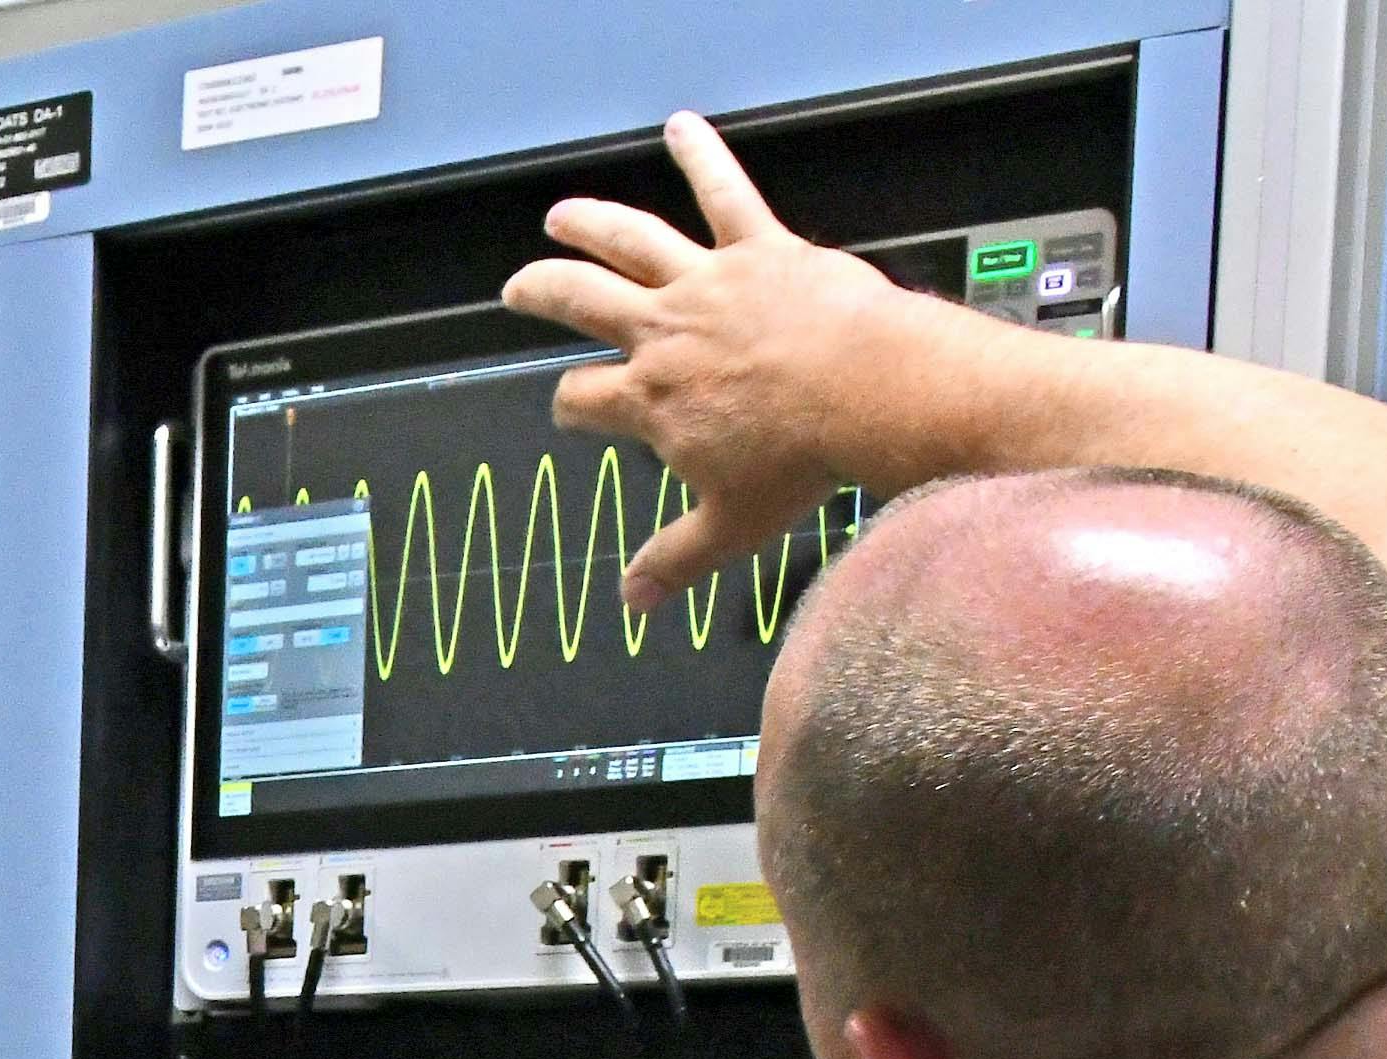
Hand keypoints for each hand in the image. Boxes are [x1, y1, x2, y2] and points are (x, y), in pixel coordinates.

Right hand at [504, 114, 954, 611]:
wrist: (865, 393)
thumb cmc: (801, 461)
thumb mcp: (730, 526)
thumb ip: (674, 561)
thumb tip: (632, 607)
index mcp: (650, 401)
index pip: (584, 400)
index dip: (570, 407)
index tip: (571, 411)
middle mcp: (663, 333)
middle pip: (581, 303)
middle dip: (543, 293)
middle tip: (521, 288)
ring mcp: (707, 282)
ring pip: (630, 240)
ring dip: (588, 224)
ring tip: (560, 215)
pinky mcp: (758, 246)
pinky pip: (724, 192)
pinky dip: (702, 154)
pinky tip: (681, 125)